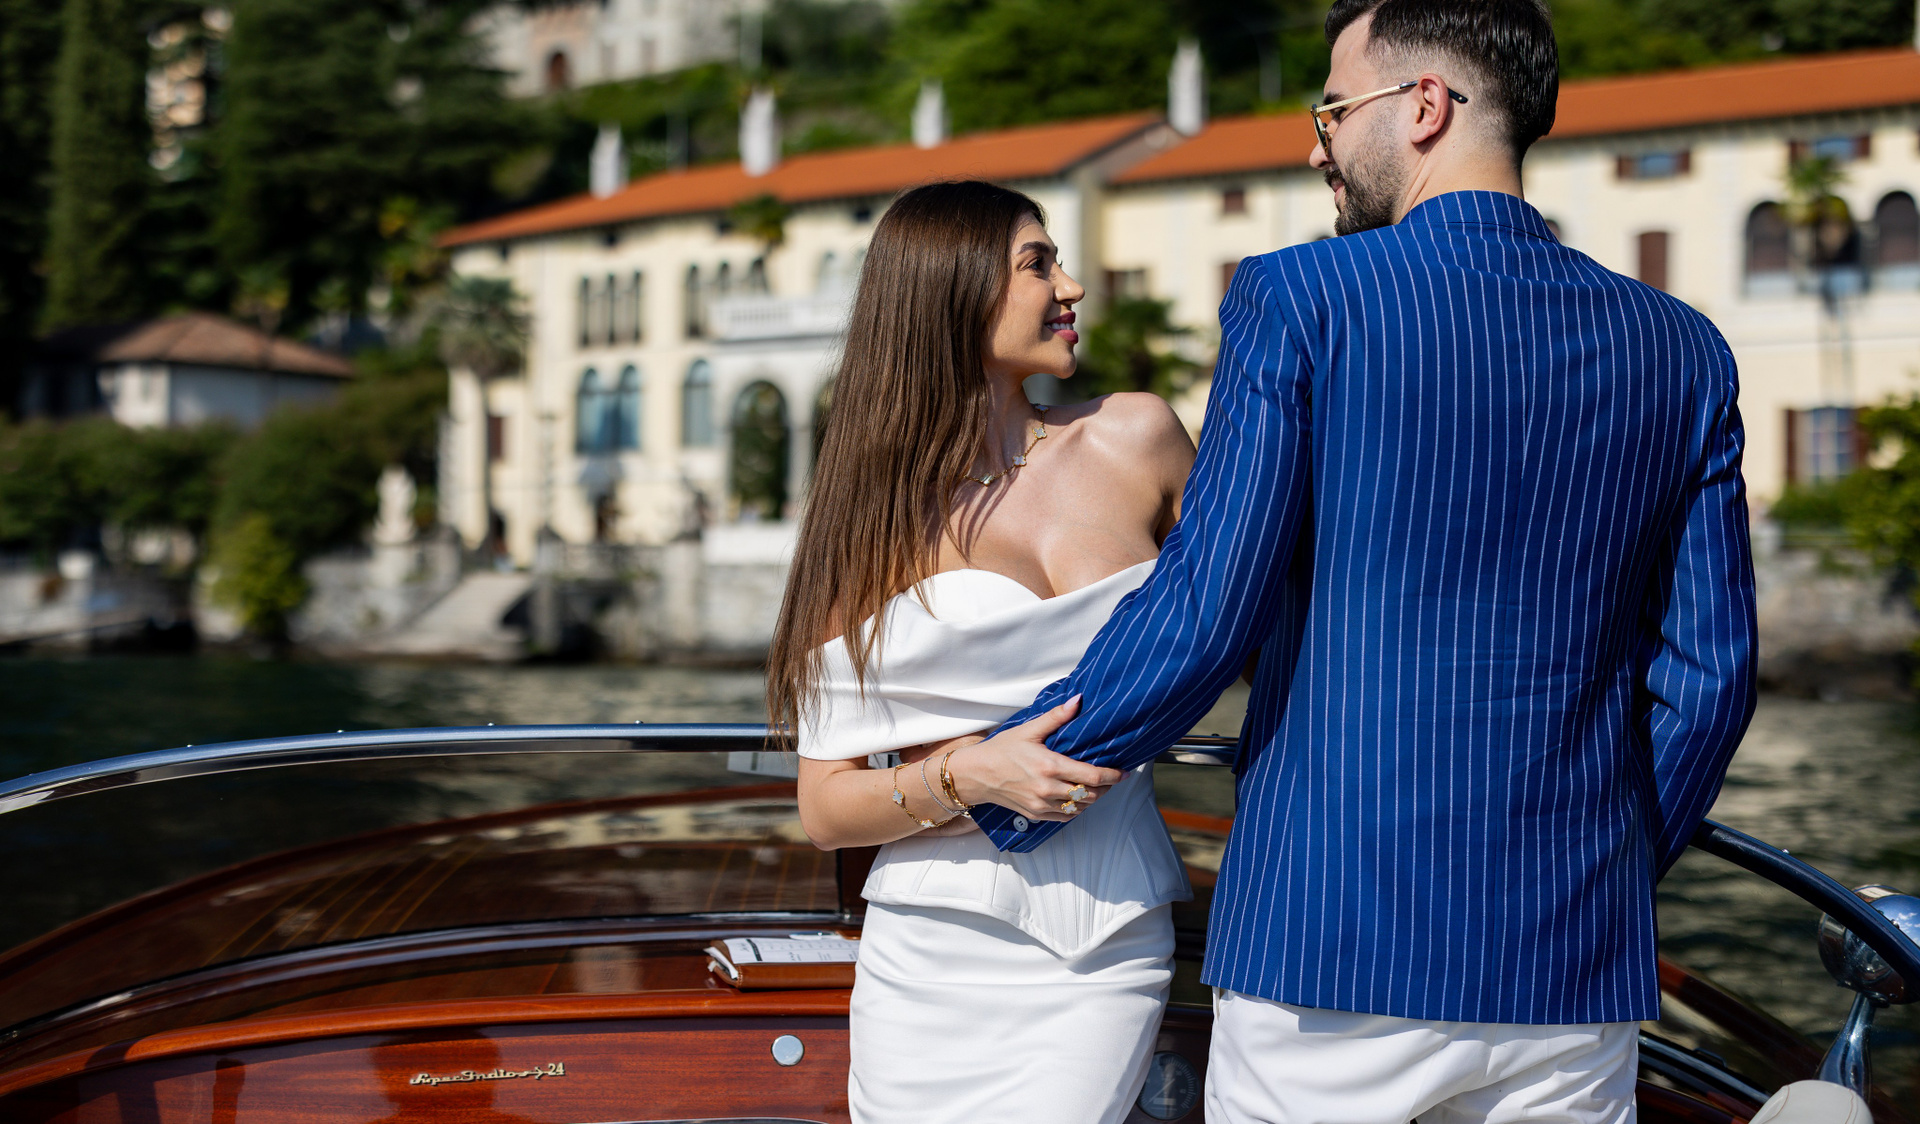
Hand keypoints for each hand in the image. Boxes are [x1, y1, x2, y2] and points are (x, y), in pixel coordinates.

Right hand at [945, 697, 1122, 821]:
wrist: (976, 774)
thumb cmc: (1001, 750)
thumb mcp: (1028, 730)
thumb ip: (1056, 717)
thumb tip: (1078, 700)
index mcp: (1050, 767)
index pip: (1092, 776)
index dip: (1112, 776)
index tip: (1123, 773)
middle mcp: (1048, 789)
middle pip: (1090, 795)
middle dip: (1106, 788)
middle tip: (1112, 778)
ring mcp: (1041, 805)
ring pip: (1079, 809)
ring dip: (1092, 799)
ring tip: (1097, 787)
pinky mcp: (1035, 814)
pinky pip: (1065, 818)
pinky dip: (1076, 810)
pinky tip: (1077, 799)